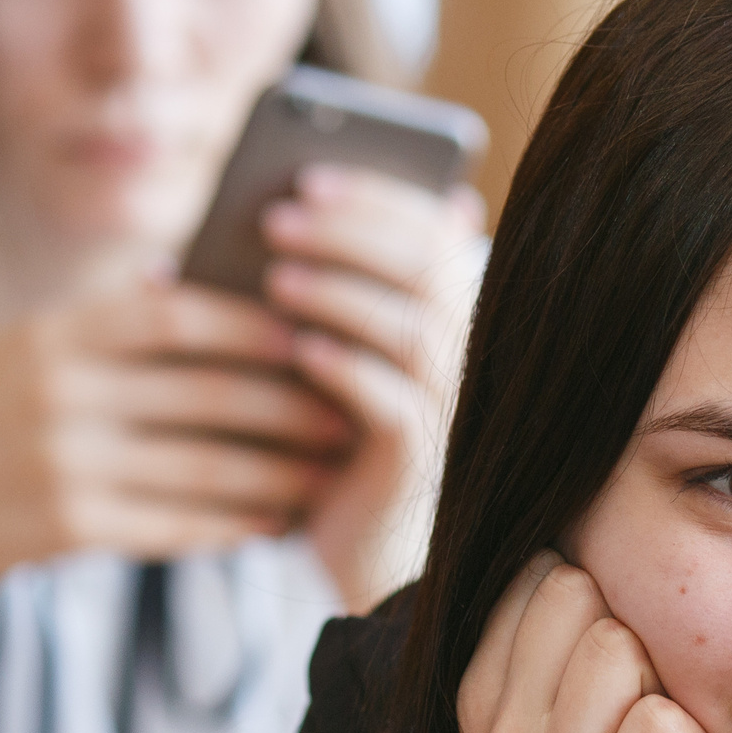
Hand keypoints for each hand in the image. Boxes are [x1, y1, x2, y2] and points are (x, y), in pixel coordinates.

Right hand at [0, 284, 350, 649]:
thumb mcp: (23, 351)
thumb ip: (101, 321)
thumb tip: (188, 276)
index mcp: (50, 336)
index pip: (169, 316)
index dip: (248, 326)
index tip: (308, 335)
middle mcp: (54, 393)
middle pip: (203, 394)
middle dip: (287, 406)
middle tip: (344, 413)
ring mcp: (61, 462)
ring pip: (203, 465)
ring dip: (277, 472)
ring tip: (326, 473)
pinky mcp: (70, 526)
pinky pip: (177, 523)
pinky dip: (234, 523)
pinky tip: (275, 521)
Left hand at [261, 163, 483, 611]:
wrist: (365, 556)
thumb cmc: (336, 444)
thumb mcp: (326, 357)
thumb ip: (316, 290)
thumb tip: (263, 216)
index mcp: (453, 316)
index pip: (435, 233)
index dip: (376, 198)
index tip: (307, 176)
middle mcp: (468, 356)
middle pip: (428, 269)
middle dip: (350, 233)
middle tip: (276, 218)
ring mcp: (453, 408)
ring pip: (415, 329)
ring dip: (342, 295)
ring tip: (274, 279)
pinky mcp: (421, 461)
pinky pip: (394, 403)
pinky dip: (347, 368)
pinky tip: (298, 350)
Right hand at [458, 554, 731, 732]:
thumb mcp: (621, 657)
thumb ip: (573, 587)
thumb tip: (548, 468)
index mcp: (482, 697)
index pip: (539, 570)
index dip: (611, 603)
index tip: (628, 674)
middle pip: (574, 594)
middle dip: (644, 635)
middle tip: (660, 710)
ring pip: (616, 648)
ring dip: (675, 686)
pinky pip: (662, 721)